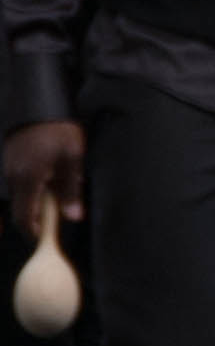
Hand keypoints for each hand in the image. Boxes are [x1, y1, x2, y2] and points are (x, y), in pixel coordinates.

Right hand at [3, 122, 81, 243]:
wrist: (41, 106)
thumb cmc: (60, 131)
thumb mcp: (72, 159)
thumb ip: (71, 190)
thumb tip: (74, 217)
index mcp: (28, 179)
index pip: (24, 217)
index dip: (32, 232)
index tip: (43, 239)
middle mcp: (12, 176)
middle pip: (20, 209)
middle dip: (36, 218)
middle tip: (56, 218)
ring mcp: (8, 169)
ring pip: (19, 196)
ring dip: (35, 202)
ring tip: (57, 192)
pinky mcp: (9, 162)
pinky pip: (18, 183)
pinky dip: (32, 189)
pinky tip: (49, 180)